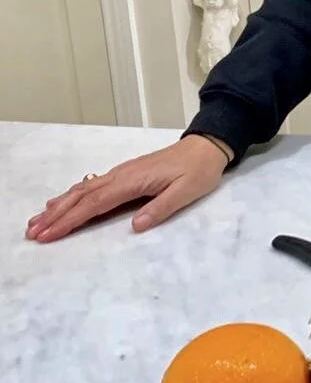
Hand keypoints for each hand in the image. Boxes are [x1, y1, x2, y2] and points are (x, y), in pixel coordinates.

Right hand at [25, 136, 229, 242]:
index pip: (94, 204)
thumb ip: (160, 208)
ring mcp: (120, 173)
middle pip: (81, 197)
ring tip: (37, 220)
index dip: (70, 220)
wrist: (205, 147)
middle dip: (55, 215)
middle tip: (32, 232)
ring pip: (82, 189)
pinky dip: (72, 195)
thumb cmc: (197, 172)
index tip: (49, 234)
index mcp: (133, 181)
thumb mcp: (186, 192)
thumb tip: (135, 226)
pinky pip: (91, 185)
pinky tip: (61, 201)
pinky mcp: (124, 174)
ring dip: (59, 205)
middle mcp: (120, 175)